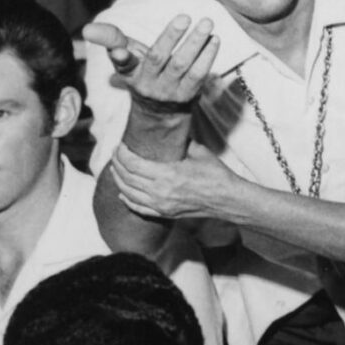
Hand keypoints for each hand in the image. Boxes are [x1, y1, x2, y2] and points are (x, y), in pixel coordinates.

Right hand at [86, 15, 218, 112]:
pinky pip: (198, 75)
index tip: (120, 51)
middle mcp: (147, 83)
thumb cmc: (141, 70)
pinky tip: (214, 39)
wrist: (159, 109)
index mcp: (128, 71)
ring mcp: (169, 90)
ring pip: (182, 65)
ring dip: (196, 44)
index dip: (121, 57)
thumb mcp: (124, 54)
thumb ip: (111, 38)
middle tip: (185, 17)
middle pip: (158, 59)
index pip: (122, 64)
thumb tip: (88, 29)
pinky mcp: (187, 95)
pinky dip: (207, 56)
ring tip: (207, 23)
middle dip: (170, 37)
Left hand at [109, 142, 244, 224]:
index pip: (132, 164)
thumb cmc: (216, 175)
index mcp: (167, 174)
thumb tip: (170, 131)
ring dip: (119, 180)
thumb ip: (181, 142)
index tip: (119, 146)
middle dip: (117, 164)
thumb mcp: (198, 152)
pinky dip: (127, 200)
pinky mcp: (165, 213)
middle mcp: (161, 191)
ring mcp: (162, 204)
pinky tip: (123, 193)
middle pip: (127, 177)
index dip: (121, 154)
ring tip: (116, 170)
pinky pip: (138, 208)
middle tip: (115, 154)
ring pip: (128, 193)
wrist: (228, 199)